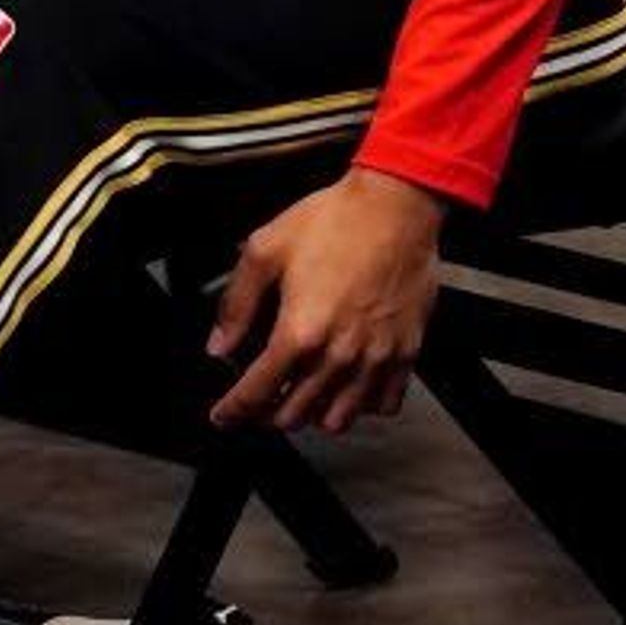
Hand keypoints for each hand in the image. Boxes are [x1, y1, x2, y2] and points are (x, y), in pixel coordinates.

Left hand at [206, 168, 450, 435]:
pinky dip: (360, 406)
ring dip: (312, 414)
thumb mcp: (265, 250)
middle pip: (294, 415)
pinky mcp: (405, 352)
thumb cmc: (336, 221)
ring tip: (300, 396)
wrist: (396, 205)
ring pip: (337, 419)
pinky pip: (383, 404)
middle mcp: (338, 355)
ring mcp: (375, 358)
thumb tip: (220, 343)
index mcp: (300, 332)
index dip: (232, 410)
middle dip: (267, 413)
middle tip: (258, 399)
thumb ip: (237, 304)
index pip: (256, 392)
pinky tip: (347, 388)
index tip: (224, 414)